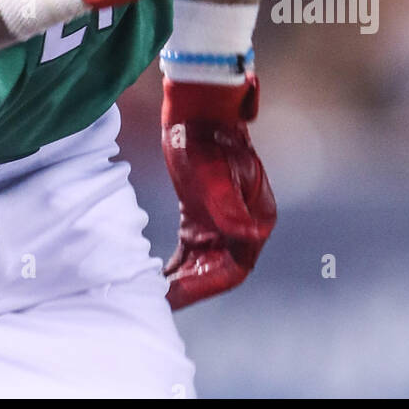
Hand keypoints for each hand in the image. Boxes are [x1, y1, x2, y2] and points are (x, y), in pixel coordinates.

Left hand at [162, 75, 276, 308]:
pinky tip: (156, 273)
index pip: (234, 269)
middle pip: (218, 270)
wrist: (196, 107)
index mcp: (257, 218)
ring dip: (183, 278)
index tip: (176, 298)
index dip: (205, 287)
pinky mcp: (202, 212)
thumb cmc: (206, 136)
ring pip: (204, 262)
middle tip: (156, 301)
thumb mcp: (215, 172)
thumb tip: (248, 236)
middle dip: (191, 288)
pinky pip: (192, 249)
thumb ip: (229, 205)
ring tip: (151, 292)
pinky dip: (178, 263)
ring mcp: (223, 219)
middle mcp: (244, 224)